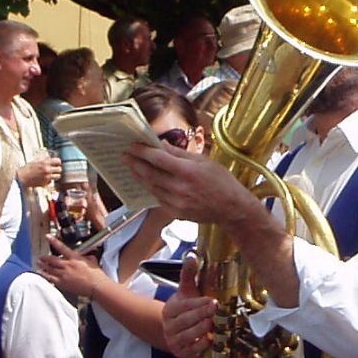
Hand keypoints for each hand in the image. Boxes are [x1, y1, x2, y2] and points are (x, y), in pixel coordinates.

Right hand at [17, 154, 61, 189]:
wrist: (21, 178)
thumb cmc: (27, 169)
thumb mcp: (36, 161)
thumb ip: (44, 160)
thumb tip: (51, 159)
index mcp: (45, 162)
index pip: (58, 161)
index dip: (58, 162)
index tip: (56, 163)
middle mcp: (47, 170)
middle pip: (59, 169)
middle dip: (57, 169)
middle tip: (54, 169)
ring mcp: (47, 177)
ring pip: (58, 176)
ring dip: (55, 175)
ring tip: (51, 175)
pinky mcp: (45, 183)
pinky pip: (51, 181)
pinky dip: (49, 180)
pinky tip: (44, 179)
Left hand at [38, 235, 109, 300]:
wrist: (96, 286)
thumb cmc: (96, 275)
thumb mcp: (92, 261)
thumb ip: (87, 257)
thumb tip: (87, 256)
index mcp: (75, 258)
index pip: (62, 247)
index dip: (54, 241)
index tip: (48, 236)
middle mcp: (68, 265)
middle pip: (52, 259)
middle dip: (45, 258)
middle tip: (41, 257)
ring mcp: (64, 274)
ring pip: (50, 268)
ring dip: (43, 265)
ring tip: (38, 263)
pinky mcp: (63, 283)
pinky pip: (50, 278)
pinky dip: (45, 275)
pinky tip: (41, 273)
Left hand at [127, 144, 261, 230]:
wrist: (232, 208)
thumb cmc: (222, 181)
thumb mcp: (204, 161)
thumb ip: (180, 153)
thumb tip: (161, 144)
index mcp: (188, 172)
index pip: (158, 159)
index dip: (142, 151)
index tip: (132, 145)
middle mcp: (179, 188)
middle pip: (149, 173)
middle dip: (135, 163)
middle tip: (125, 155)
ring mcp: (176, 203)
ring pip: (151, 186)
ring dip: (139, 176)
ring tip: (132, 167)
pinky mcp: (176, 213)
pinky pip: (158, 198)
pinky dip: (151, 188)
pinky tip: (147, 182)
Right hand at [159, 254, 219, 357]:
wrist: (179, 331)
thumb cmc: (187, 308)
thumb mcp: (187, 291)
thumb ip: (189, 275)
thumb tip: (192, 257)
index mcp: (170, 309)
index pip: (184, 306)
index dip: (198, 303)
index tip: (213, 300)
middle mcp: (169, 326)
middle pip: (185, 320)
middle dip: (202, 315)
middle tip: (216, 310)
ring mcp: (174, 341)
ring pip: (188, 335)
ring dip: (202, 330)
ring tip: (214, 324)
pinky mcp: (181, 353)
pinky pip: (192, 350)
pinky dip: (201, 345)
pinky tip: (211, 339)